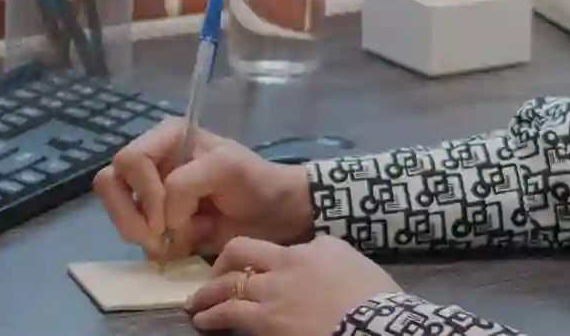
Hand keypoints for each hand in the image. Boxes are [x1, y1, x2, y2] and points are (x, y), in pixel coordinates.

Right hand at [92, 117, 313, 261]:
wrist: (276, 216)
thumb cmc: (255, 182)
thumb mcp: (226, 167)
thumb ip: (187, 183)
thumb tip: (162, 218)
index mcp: (166, 138)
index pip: (130, 160)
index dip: (144, 191)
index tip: (167, 218)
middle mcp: (152, 161)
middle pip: (110, 183)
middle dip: (131, 216)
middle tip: (158, 237)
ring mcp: (151, 194)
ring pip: (117, 212)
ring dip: (142, 233)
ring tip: (175, 242)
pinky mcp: (157, 223)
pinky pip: (137, 236)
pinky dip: (158, 247)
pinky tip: (187, 243)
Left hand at [183, 235, 402, 335]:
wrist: (374, 323)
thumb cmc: (370, 294)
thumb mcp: (347, 259)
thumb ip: (321, 251)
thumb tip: (309, 253)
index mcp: (303, 250)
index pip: (262, 245)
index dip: (244, 255)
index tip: (238, 265)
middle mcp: (282, 265)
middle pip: (238, 255)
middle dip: (218, 267)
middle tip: (208, 280)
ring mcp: (272, 294)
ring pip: (228, 286)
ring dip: (207, 295)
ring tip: (195, 305)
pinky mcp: (267, 323)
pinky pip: (231, 315)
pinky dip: (213, 316)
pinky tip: (204, 322)